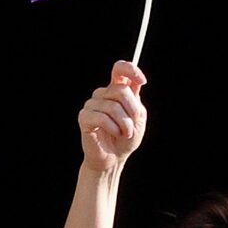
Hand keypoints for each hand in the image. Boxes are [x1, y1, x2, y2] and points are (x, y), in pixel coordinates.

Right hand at [79, 61, 146, 177]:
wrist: (114, 158)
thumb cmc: (126, 138)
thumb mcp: (138, 118)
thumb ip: (136, 100)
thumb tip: (134, 82)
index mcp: (116, 90)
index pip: (119, 69)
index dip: (131, 70)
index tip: (143, 81)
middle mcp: (103, 94)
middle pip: (121, 90)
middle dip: (132, 110)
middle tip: (133, 125)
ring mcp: (92, 104)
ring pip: (113, 106)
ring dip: (124, 124)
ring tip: (124, 134)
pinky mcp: (84, 117)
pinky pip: (102, 118)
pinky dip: (113, 128)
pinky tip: (114, 134)